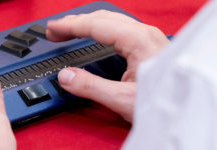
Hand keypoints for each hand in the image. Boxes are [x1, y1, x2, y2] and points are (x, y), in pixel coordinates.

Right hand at [47, 10, 169, 120]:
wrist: (191, 107)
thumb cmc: (167, 101)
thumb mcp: (122, 99)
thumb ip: (90, 87)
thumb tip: (65, 76)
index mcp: (136, 40)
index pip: (95, 25)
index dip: (69, 26)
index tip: (51, 29)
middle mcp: (144, 34)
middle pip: (102, 18)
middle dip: (75, 23)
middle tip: (54, 32)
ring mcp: (149, 38)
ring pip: (111, 21)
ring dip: (88, 25)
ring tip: (70, 32)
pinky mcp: (151, 46)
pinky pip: (120, 29)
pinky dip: (101, 30)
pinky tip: (96, 38)